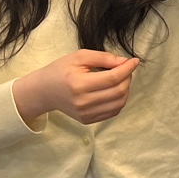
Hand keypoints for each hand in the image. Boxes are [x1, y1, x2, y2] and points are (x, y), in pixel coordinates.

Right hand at [13, 50, 140, 124]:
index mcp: (79, 84)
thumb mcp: (78, 57)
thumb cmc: (60, 70)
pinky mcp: (87, 120)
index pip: (112, 78)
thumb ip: (102, 57)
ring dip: (126, 90)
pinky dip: (119, 100)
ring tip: (121, 79)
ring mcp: (85, 114)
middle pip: (118, 91)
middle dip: (128, 78)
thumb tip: (123, 62)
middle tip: (126, 69)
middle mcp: (83, 102)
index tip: (134, 61)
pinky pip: (112, 112)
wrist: (44, 91)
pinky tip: (114, 90)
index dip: (127, 69)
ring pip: (119, 103)